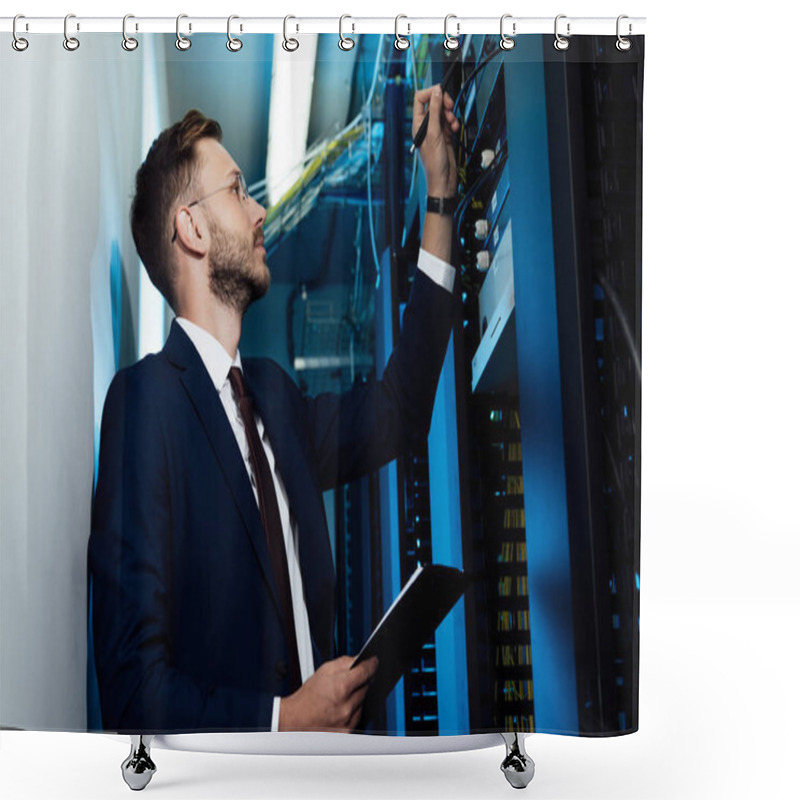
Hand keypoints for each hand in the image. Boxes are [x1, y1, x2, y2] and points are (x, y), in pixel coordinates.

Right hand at [278, 655, 378, 731]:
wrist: (295, 721)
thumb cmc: (306, 697)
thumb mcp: (323, 671)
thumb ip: (344, 662)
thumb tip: (358, 659)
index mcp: (341, 687)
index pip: (366, 671)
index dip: (372, 663)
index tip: (374, 661)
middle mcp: (347, 705)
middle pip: (367, 686)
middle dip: (362, 680)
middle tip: (353, 678)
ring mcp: (348, 719)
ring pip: (364, 701)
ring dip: (358, 695)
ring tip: (343, 694)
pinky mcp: (348, 730)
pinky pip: (359, 715)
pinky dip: (354, 709)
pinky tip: (343, 706)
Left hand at [413, 84, 459, 198]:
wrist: (444, 180)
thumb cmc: (434, 164)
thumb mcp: (434, 134)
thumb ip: (435, 111)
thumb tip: (436, 92)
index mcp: (418, 124)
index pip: (420, 98)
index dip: (431, 93)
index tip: (441, 93)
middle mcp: (426, 126)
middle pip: (434, 103)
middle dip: (443, 103)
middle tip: (449, 108)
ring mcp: (436, 130)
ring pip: (443, 112)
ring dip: (450, 115)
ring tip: (452, 124)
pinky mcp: (445, 135)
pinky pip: (450, 122)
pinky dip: (454, 123)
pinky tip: (455, 129)